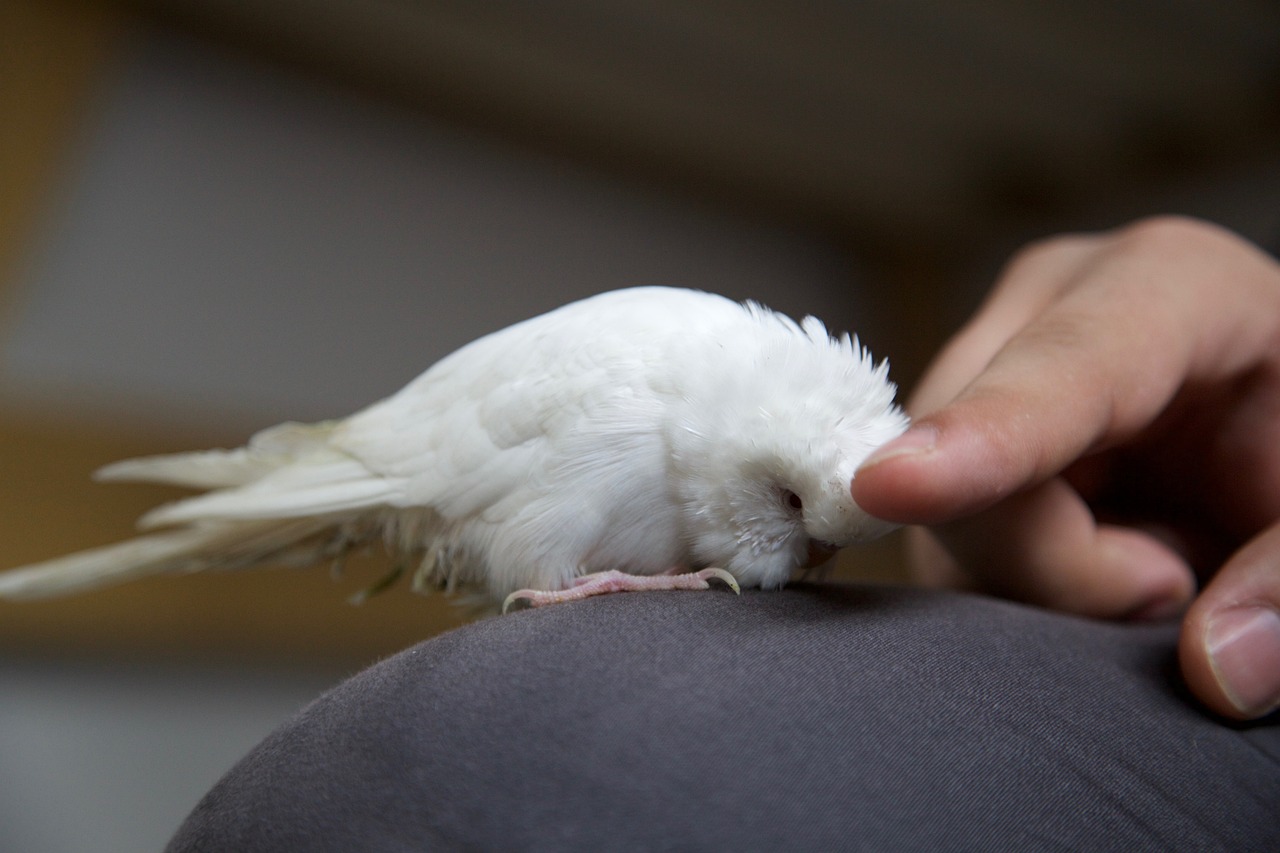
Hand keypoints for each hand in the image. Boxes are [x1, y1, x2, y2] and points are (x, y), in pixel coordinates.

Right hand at [852, 216, 1279, 719]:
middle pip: (970, 460)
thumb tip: (1217, 668)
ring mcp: (989, 369)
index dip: (984, 435)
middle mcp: (1050, 311)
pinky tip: (1095, 558)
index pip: (1065, 367)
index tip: (893, 489)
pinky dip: (1019, 586)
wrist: (1267, 421)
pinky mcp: (955, 434)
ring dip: (1043, 586)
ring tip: (1150, 560)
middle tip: (1173, 582)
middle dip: (1059, 568)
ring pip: (942, 520)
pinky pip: (944, 544)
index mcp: (1167, 286)